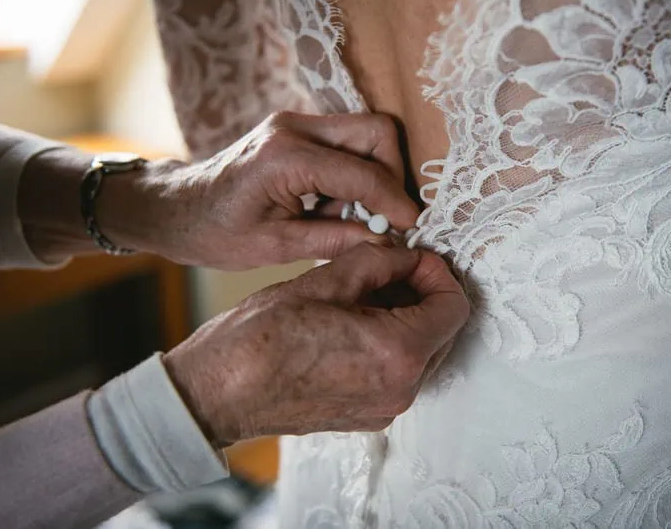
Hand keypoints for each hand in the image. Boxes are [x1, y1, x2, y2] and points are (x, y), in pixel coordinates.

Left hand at [101, 112, 419, 268]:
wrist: (175, 208)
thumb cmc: (213, 232)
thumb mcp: (275, 248)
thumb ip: (335, 241)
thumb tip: (386, 239)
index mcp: (284, 157)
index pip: (363, 173)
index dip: (395, 203)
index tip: (411, 228)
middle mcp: (292, 127)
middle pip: (376, 130)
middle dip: (393, 173)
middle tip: (385, 217)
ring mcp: (294, 122)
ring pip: (366, 131)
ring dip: (373, 173)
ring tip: (349, 216)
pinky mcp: (296, 128)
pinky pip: (346, 140)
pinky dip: (355, 171)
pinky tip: (333, 205)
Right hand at [163, 243, 469, 445]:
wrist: (216, 393)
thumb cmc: (260, 337)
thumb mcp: (325, 281)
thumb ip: (379, 261)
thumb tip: (407, 253)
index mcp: (397, 353)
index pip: (454, 306)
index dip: (437, 273)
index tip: (413, 257)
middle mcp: (401, 389)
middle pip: (443, 331)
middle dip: (423, 294)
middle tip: (389, 268)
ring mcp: (385, 409)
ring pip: (422, 353)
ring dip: (407, 319)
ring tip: (366, 294)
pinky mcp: (367, 418)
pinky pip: (398, 374)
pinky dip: (390, 345)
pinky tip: (354, 324)